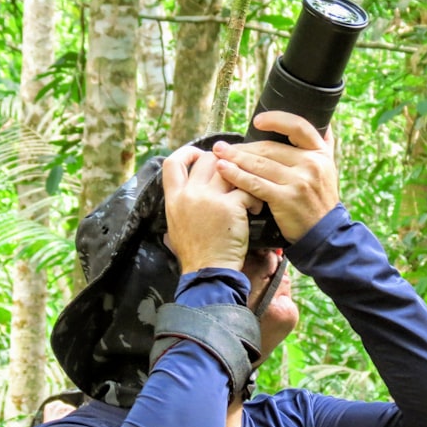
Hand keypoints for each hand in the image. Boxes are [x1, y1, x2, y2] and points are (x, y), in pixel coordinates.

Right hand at [162, 146, 262, 273]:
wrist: (208, 272)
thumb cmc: (195, 253)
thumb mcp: (176, 225)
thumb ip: (180, 203)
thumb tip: (187, 187)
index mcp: (173, 199)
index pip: (172, 162)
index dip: (188, 153)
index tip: (200, 156)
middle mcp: (189, 195)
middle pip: (206, 160)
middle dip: (224, 164)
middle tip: (234, 177)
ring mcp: (209, 199)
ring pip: (229, 169)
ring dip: (242, 178)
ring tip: (247, 194)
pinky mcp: (231, 207)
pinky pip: (247, 189)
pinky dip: (254, 198)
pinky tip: (254, 209)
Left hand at [212, 111, 338, 243]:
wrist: (324, 233)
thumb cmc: (320, 200)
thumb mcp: (329, 168)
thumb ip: (324, 145)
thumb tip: (324, 122)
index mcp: (320, 152)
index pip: (299, 126)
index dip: (276, 120)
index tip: (257, 121)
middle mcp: (311, 163)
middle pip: (270, 148)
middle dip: (243, 147)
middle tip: (222, 146)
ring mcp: (299, 181)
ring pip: (260, 164)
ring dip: (235, 158)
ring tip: (218, 153)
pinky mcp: (286, 198)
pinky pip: (256, 183)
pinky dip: (237, 175)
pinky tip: (223, 170)